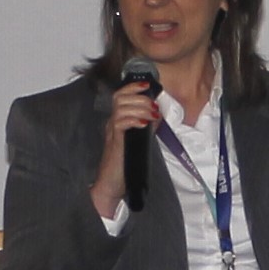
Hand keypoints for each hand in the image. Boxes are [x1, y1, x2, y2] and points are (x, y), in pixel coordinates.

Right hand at [92, 78, 161, 216]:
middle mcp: (112, 124)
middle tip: (153, 107)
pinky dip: (133, 120)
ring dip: (140, 108)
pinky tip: (144, 123)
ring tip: (151, 115)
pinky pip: (120, 124)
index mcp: (117, 121)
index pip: (120, 96)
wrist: (110, 185)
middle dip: (140, 98)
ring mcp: (112, 133)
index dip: (132, 87)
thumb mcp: (138, 141)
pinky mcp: (115, 143)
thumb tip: (157, 114)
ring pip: (121, 109)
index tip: (146, 84)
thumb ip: (146, 126)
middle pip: (120, 98)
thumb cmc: (124, 165)